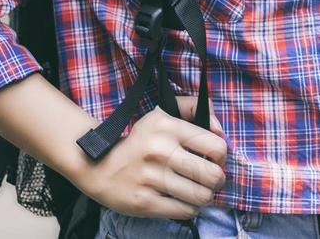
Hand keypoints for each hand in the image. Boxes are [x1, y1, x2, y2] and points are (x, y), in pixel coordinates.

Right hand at [73, 96, 226, 219]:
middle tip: (211, 180)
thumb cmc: (140, 141)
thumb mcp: (163, 114)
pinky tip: (184, 200)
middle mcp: (160, 151)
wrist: (97, 166)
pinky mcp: (144, 201)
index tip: (215, 159)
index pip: (217, 146)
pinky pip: (184, 211)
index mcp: (168, 127)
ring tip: (199, 191)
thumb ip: (193, 109)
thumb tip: (219, 130)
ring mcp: (151, 178)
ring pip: (200, 196)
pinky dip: (190, 208)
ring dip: (205, 196)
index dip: (222, 156)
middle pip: (212, 175)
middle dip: (218, 180)